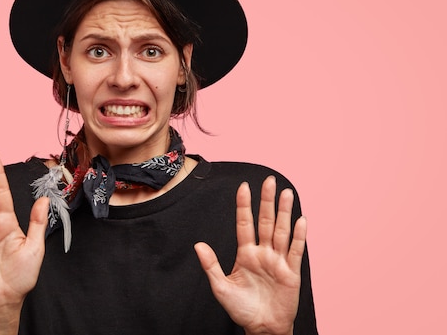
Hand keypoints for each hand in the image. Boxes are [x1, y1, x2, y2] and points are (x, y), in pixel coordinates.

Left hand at [194, 176, 306, 334]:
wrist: (262, 328)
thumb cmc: (241, 308)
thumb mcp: (221, 287)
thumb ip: (211, 265)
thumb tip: (198, 245)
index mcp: (246, 254)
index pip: (245, 224)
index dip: (244, 206)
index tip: (244, 186)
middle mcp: (263, 253)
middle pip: (266, 222)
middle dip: (267, 201)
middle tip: (269, 180)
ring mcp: (278, 261)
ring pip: (282, 231)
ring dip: (285, 212)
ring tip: (286, 193)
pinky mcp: (291, 272)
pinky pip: (296, 251)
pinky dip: (299, 236)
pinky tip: (301, 220)